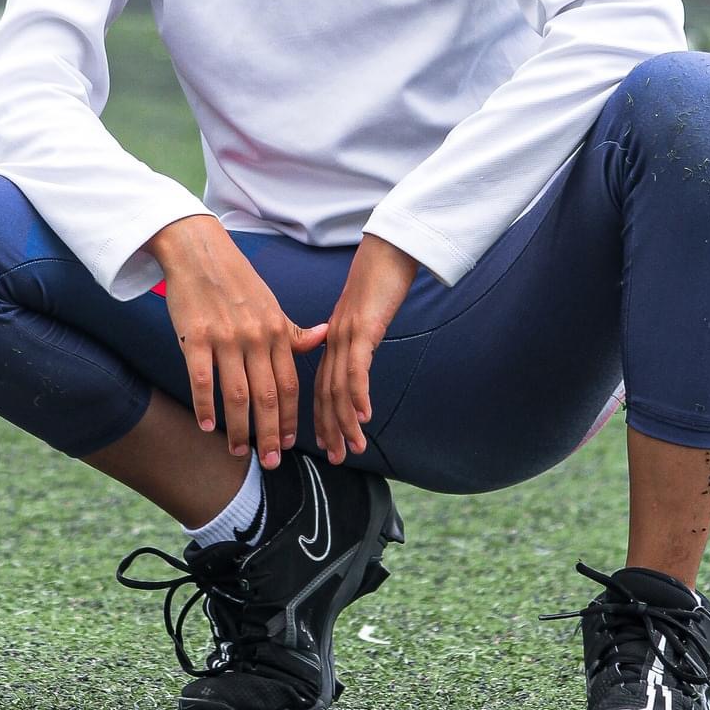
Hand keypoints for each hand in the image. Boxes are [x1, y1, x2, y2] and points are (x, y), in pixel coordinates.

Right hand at [148, 216, 328, 467]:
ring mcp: (225, 338)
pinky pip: (202, 379)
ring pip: (236, 395)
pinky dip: (205, 406)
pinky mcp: (195, 336)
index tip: (290, 443)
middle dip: (270, 434)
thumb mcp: (272, 303)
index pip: (289, 384)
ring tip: (238, 451)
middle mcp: (254, 337)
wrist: (199, 250)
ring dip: (239, 428)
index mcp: (276, 331)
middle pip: (267, 397)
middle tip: (270, 462)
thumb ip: (293, 329)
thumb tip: (324, 337)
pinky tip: (207, 426)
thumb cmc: (236, 279)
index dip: (291, 417)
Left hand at [314, 234, 418, 463]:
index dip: (322, 418)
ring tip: (354, 448)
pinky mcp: (362, 328)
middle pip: (325, 393)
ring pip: (339, 386)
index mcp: (331, 340)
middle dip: (330, 429)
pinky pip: (357, 367)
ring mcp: (345, 335)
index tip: (326, 444)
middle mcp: (332, 341)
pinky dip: (358, 394)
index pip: (322, 387)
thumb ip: (358, 340)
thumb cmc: (379, 281)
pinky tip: (363, 417)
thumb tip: (359, 360)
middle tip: (337, 458)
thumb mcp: (364, 317)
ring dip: (345, 421)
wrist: (387, 250)